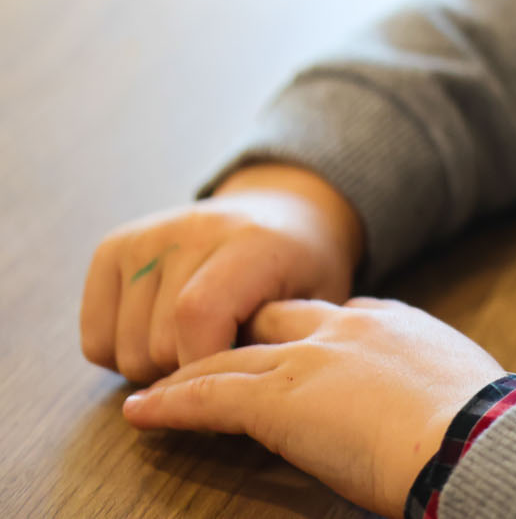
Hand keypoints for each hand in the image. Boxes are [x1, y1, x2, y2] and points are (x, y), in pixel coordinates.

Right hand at [80, 163, 364, 381]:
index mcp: (251, 242)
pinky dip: (122, 358)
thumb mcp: (317, 308)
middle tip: (223, 361)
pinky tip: (161, 337)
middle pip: (156, 345)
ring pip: (122, 352)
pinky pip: (95, 342)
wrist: (284, 214)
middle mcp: (190, 231)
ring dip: (155, 370)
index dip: (203, 366)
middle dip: (188, 375)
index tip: (229, 392)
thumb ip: (283, 349)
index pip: (197, 314)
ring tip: (196, 346)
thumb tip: (237, 404)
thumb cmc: (304, 273)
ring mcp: (146, 238)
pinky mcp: (113, 249)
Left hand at [122, 297, 504, 518]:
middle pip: (273, 319)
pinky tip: (144, 412)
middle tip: (208, 352)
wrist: (474, 434)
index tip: (290, 346)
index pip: (335, 314)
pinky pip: (208, 397)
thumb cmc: (483, 427)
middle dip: (239, 334)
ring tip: (157, 385)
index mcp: (395, 322)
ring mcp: (310, 359)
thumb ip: (432, 391)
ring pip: (229, 358)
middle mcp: (346, 327)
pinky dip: (171, 404)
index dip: (305, 330)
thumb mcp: (462, 389)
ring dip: (189, 372)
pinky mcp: (279, 400)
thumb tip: (440, 419)